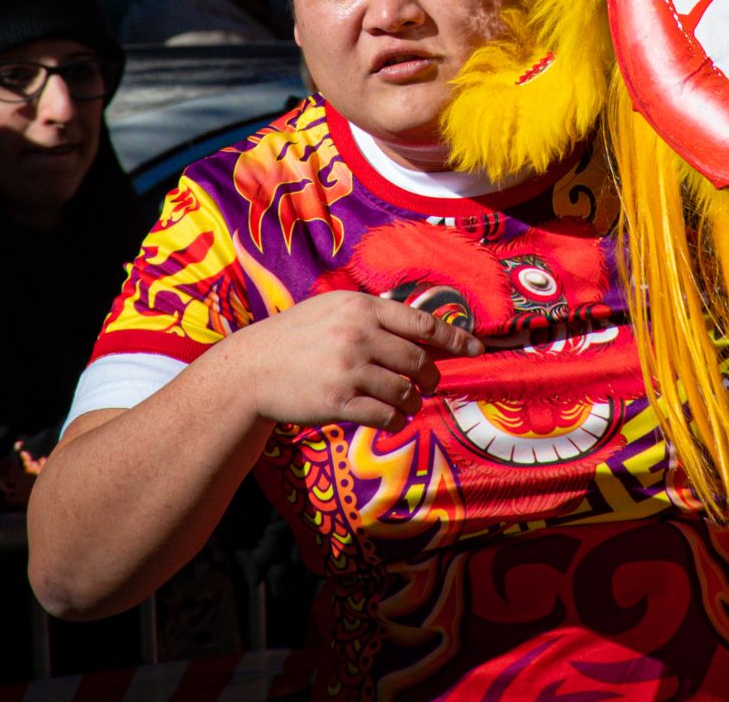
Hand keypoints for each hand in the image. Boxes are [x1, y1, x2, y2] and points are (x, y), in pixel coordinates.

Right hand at [236, 292, 482, 429]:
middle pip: (418, 360)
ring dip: (413, 401)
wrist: (250, 368)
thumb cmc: (296, 338)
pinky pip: (385, 415)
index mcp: (360, 307)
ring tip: (407, 403)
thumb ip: (373, 316)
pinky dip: (396, 420)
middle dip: (430, 376)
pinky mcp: (338, 401)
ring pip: (405, 390)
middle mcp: (357, 335)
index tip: (478, 348)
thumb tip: (424, 330)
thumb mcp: (333, 310)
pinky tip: (391, 419)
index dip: (456, 337)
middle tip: (428, 383)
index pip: (422, 322)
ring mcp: (348, 369)